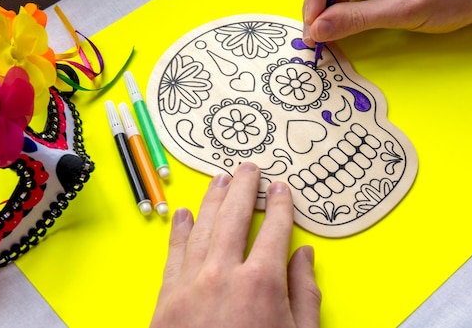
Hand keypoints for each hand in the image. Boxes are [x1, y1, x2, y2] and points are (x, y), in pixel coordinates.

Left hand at [151, 162, 320, 327]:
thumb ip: (305, 295)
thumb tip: (304, 256)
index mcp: (262, 284)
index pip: (274, 230)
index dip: (280, 206)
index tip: (280, 190)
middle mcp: (223, 276)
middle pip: (234, 218)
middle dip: (243, 189)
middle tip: (248, 169)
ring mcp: (190, 287)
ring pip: (202, 230)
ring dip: (212, 201)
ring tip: (220, 180)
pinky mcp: (166, 302)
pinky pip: (174, 256)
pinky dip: (179, 232)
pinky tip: (184, 214)